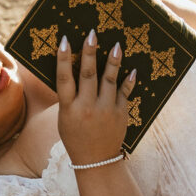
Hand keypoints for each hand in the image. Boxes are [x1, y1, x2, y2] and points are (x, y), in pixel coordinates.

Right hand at [56, 31, 135, 166]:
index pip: (64, 78)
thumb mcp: (64, 118)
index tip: (65, 40)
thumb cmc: (75, 136)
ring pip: (109, 81)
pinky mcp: (121, 114)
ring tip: (116, 45)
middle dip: (90, 52)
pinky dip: (128, 81)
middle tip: (92, 34)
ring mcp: (106, 111)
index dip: (64, 58)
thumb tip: (74, 69)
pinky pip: (125, 93)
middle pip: (88, 75)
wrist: (96, 161)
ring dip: (113, 62)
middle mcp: (87, 108)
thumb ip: (69, 97)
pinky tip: (132, 69)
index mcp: (69, 109)